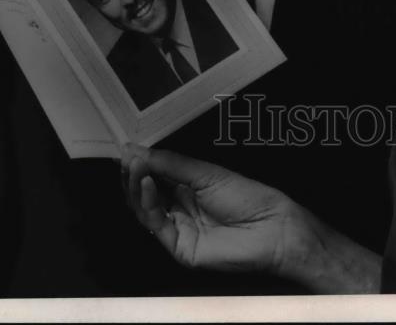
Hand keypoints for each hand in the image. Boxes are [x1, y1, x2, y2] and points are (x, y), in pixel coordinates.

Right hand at [121, 144, 299, 276]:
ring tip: (135, 167)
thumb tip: (139, 151)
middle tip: (127, 158)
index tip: (128, 150)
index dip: (142, 162)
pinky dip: (147, 202)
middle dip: (135, 174)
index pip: (157, 174)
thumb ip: (171, 163)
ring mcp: (178, 227)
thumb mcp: (206, 173)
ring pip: (145, 208)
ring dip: (137, 185)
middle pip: (147, 192)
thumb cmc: (246, 197)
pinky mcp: (178, 246)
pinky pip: (156, 224)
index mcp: (189, 187)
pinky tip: (146, 184)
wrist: (268, 227)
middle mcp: (180, 207)